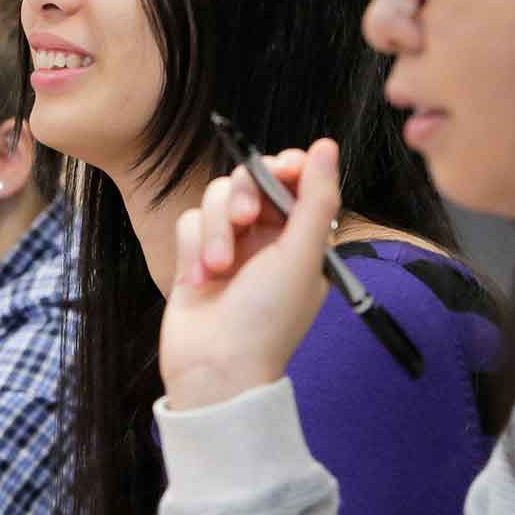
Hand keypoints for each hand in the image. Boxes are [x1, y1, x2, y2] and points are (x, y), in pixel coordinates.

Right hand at [159, 139, 340, 410]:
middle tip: (245, 222)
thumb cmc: (266, 320)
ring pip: (215, 197)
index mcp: (300, 237)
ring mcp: (229, 246)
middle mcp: (266, 238)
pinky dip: (192, 247)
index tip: (277, 169)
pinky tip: (199, 280)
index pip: (293, 179)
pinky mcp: (195, 255)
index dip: (283, 167)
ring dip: (215, 231)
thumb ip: (315, 198)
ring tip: (218, 269)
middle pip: (249, 180)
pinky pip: (188, 221)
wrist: (215, 368)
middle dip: (243, 198)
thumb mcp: (301, 256)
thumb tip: (326, 146)